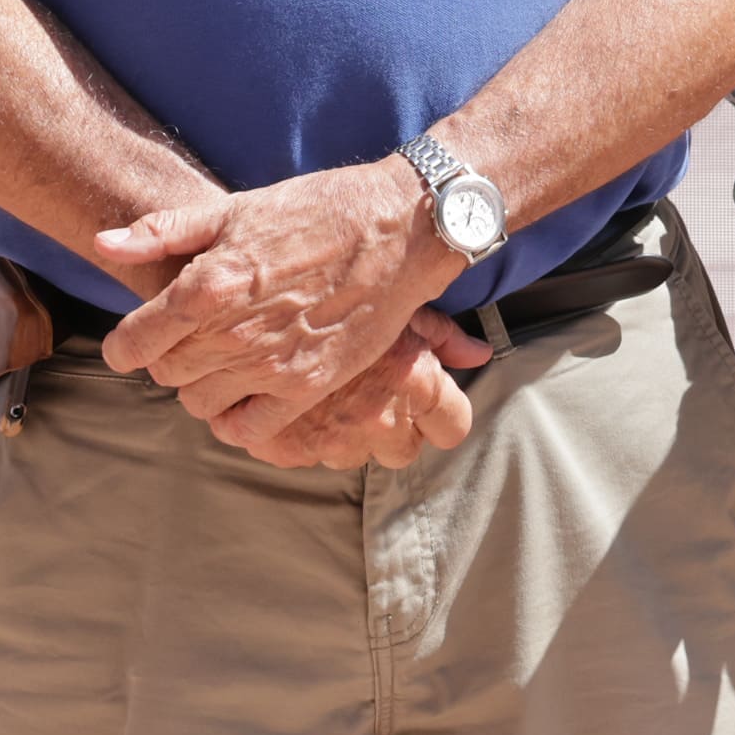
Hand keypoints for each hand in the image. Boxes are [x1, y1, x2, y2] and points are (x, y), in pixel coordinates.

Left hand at [94, 158, 466, 437]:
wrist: (397, 230)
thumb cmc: (314, 210)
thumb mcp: (235, 207)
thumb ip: (164, 231)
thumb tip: (103, 244)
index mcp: (207, 285)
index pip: (133, 344)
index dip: (125, 346)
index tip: (135, 339)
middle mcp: (233, 333)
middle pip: (165, 374)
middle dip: (166, 357)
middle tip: (189, 337)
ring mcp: (271, 365)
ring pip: (199, 403)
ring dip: (199, 385)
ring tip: (221, 358)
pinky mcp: (307, 387)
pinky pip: (247, 430)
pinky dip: (235, 419)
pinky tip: (244, 391)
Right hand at [224, 309, 494, 470]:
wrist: (255, 283)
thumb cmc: (343, 280)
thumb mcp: (396, 298)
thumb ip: (441, 335)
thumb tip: (479, 354)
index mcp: (411, 378)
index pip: (452, 427)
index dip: (443, 416)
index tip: (429, 403)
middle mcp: (375, 414)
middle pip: (404, 448)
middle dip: (392, 426)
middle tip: (370, 388)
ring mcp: (328, 435)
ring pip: (352, 454)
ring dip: (343, 430)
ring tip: (328, 387)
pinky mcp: (284, 446)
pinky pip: (305, 454)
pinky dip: (296, 433)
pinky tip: (290, 399)